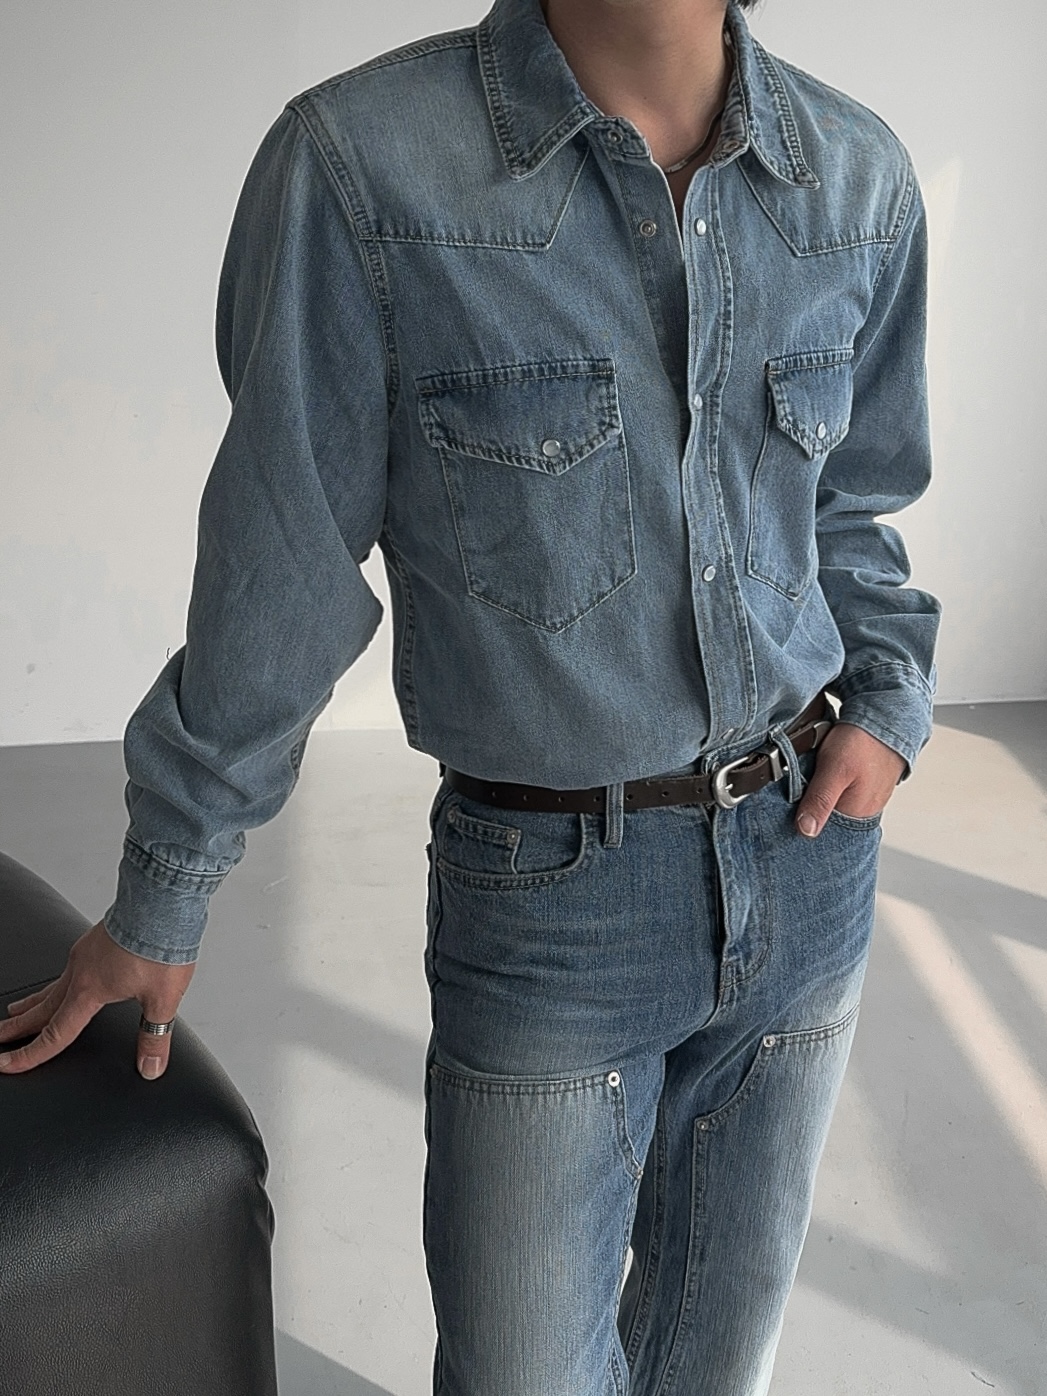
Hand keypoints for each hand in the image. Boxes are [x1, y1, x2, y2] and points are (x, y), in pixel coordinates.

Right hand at [0, 920, 194, 1079]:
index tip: (7, 1064)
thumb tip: (150, 1067)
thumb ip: (155, 1036)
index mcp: (89, 990)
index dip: (31, 1054)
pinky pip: (70, 966)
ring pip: (52, 984)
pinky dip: (60, 980)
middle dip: (19, 1027)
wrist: (163, 900)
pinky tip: (70, 977)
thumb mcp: (163, 998)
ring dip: (33, 1001)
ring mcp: (86, 952)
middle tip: (0, 1038)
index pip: (56, 1033)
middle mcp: (80, 971)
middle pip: (42, 1008)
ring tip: (18, 1010)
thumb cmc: (161, 943)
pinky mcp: (95, 938)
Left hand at [794, 722, 905, 836]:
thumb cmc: (863, 742)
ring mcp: (863, 799)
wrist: (886, 717)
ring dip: (816, 793)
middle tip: (799, 784)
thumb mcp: (834, 770)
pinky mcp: (861, 786)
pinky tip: (822, 772)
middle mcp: (862, 812)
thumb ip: (820, 800)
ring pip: (829, 803)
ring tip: (811, 776)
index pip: (820, 830)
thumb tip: (806, 830)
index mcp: (856, 815)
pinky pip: (838, 792)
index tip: (786, 807)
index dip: (800, 819)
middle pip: (824, 818)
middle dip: (807, 805)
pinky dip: (826, 784)